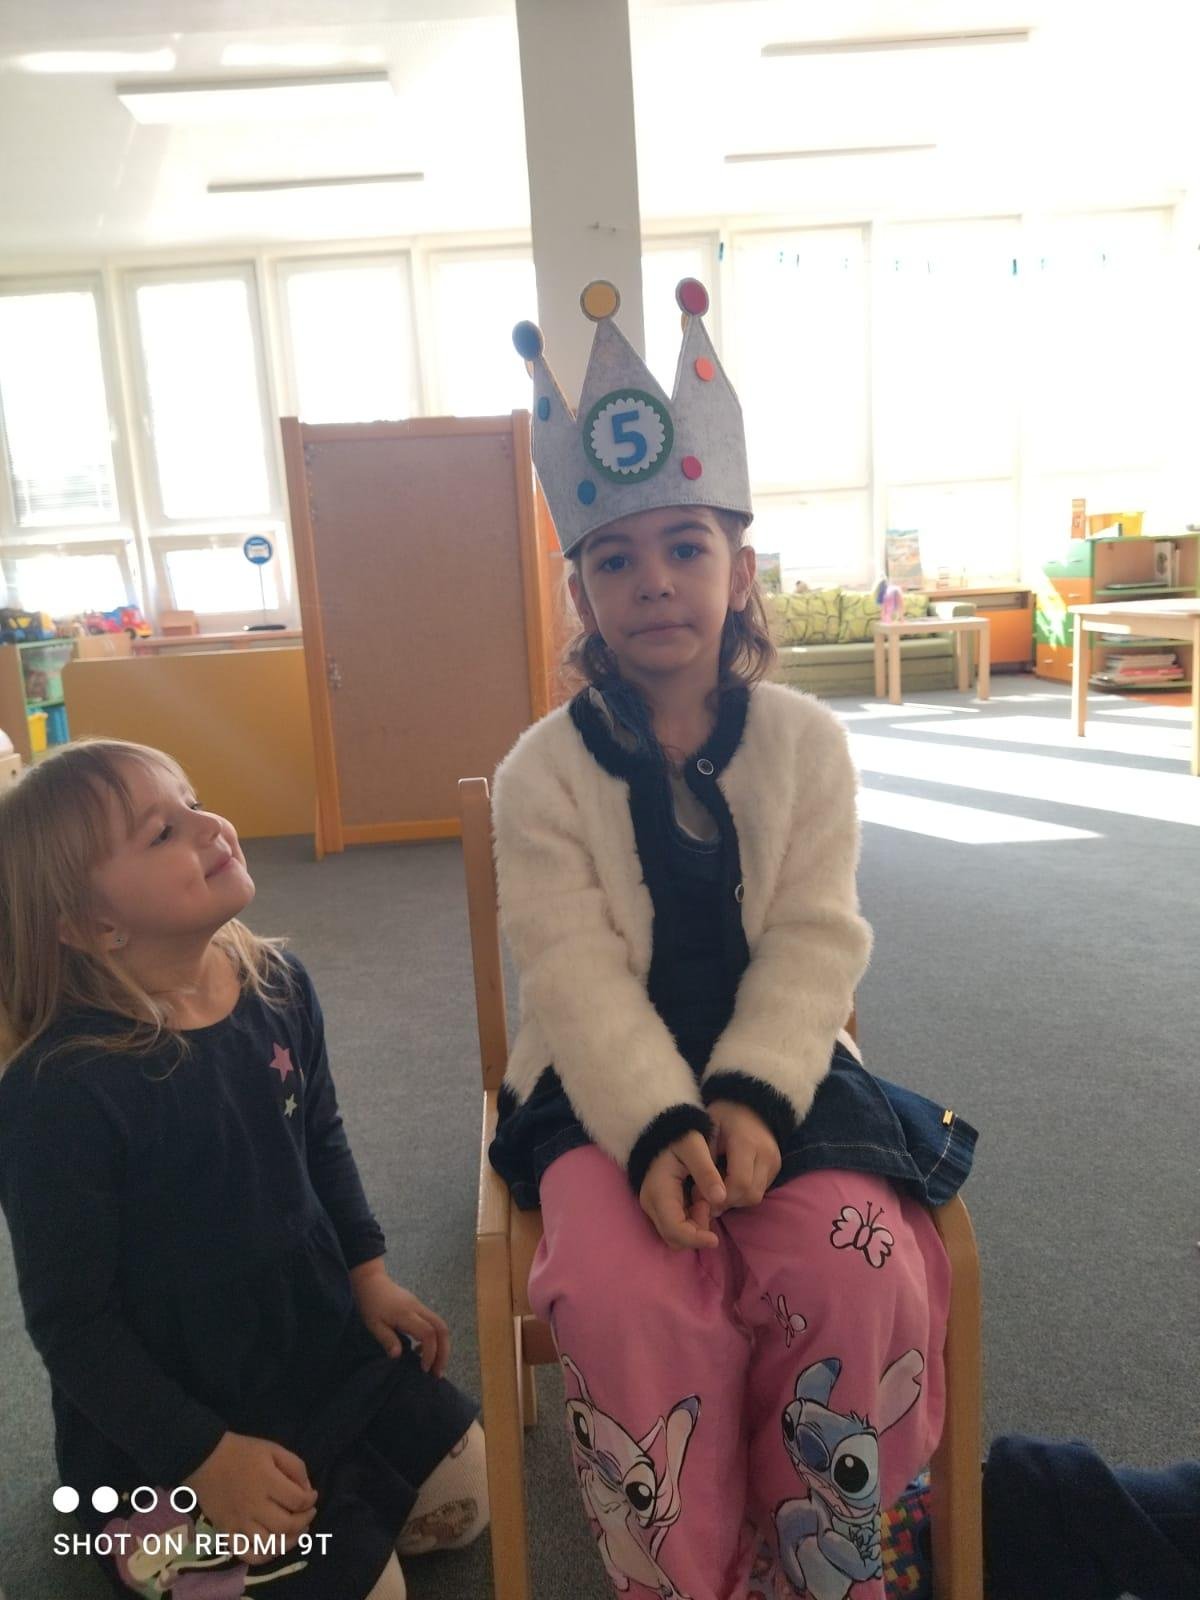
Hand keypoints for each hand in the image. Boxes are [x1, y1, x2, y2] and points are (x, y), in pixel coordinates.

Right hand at [185, 1432, 316, 1561]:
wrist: (206, 1460)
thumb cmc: (242, 1453)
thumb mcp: (273, 1449)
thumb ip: (295, 1467)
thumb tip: (307, 1490)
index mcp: (267, 1482)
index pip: (298, 1500)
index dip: (310, 1500)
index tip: (311, 1496)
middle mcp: (254, 1506)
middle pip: (286, 1526)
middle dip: (304, 1522)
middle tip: (307, 1514)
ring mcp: (239, 1523)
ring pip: (269, 1545)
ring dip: (288, 1542)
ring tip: (295, 1532)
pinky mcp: (227, 1533)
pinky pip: (247, 1554)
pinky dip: (264, 1556)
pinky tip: (273, 1547)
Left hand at [351, 1262, 450, 1376]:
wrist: (371, 1281)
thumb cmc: (370, 1303)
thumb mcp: (373, 1324)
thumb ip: (387, 1339)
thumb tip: (398, 1357)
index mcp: (406, 1314)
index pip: (428, 1333)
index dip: (430, 1353)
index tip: (424, 1369)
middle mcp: (418, 1309)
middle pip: (442, 1328)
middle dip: (444, 1352)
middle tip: (437, 1373)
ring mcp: (420, 1306)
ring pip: (440, 1325)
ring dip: (441, 1346)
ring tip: (433, 1366)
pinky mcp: (418, 1307)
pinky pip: (433, 1323)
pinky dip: (434, 1339)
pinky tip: (421, 1350)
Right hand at [638, 1130, 726, 1250]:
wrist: (661, 1131)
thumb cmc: (678, 1136)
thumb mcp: (694, 1146)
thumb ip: (707, 1171)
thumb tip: (720, 1198)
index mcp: (658, 1190)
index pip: (674, 1229)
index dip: (695, 1239)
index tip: (715, 1239)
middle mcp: (651, 1204)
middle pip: (674, 1238)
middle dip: (696, 1232)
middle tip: (708, 1204)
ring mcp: (653, 1207)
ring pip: (675, 1236)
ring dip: (695, 1227)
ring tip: (704, 1200)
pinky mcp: (659, 1207)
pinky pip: (676, 1227)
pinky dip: (691, 1222)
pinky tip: (699, 1201)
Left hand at [707, 1101, 780, 1213]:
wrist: (749, 1104)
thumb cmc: (722, 1116)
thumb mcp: (707, 1131)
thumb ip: (704, 1162)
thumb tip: (700, 1195)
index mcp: (747, 1143)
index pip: (740, 1183)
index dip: (721, 1196)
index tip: (702, 1196)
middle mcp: (766, 1154)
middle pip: (750, 1194)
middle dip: (727, 1201)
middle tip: (708, 1197)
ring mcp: (774, 1162)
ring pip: (756, 1196)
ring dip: (736, 1199)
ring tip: (718, 1187)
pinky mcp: (776, 1167)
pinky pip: (761, 1190)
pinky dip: (744, 1193)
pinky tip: (729, 1182)